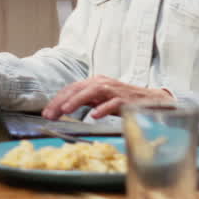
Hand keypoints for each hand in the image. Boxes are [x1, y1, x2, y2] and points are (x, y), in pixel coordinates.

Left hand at [41, 75, 171, 119]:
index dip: (57, 100)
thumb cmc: (123, 100)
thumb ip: (86, 100)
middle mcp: (101, 83)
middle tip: (50, 114)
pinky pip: (112, 103)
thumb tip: (64, 107)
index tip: (47, 112)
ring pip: (92, 92)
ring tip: (65, 110)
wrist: (151, 100)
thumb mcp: (101, 99)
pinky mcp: (125, 100)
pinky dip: (103, 108)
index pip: (71, 89)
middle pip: (77, 89)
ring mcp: (113, 90)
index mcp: (94, 82)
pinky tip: (94, 116)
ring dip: (77, 101)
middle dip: (61, 102)